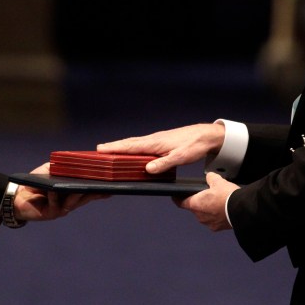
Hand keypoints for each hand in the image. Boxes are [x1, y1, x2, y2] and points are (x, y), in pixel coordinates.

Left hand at [13, 162, 107, 221]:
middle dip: (94, 192)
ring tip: (82, 186)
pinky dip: (55, 196)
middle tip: (103, 186)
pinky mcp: (50, 213)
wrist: (17, 196)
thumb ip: (62, 167)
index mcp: (71, 193)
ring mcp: (61, 209)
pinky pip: (56, 204)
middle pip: (85, 197)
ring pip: (73, 202)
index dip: (99, 190)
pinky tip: (55, 189)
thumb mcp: (50, 170)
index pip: (88, 192)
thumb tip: (75, 161)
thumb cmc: (36, 182)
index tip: (111, 186)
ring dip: (77, 194)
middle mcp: (69, 203)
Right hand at [97, 122, 224, 173]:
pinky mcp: (160, 142)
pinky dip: (132, 147)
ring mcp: (156, 140)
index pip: (131, 146)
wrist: (205, 135)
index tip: (101, 149)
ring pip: (135, 143)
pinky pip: (142, 145)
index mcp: (155, 143)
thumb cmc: (193, 145)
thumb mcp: (180, 157)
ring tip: (109, 151)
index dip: (115, 148)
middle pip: (129, 143)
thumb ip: (164, 163)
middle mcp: (153, 140)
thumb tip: (147, 169)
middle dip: (113, 146)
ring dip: (121, 146)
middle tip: (98, 150)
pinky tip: (131, 152)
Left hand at [174, 172, 237, 230]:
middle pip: (194, 208)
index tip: (175, 196)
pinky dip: (215, 215)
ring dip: (208, 209)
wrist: (242, 210)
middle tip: (206, 195)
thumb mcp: (218, 181)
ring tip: (217, 201)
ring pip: (204, 214)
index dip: (177, 199)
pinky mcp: (218, 228)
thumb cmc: (228, 197)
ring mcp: (209, 223)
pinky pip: (213, 220)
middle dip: (199, 202)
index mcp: (196, 204)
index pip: (181, 203)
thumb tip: (210, 177)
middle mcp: (200, 216)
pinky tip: (222, 209)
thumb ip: (210, 177)